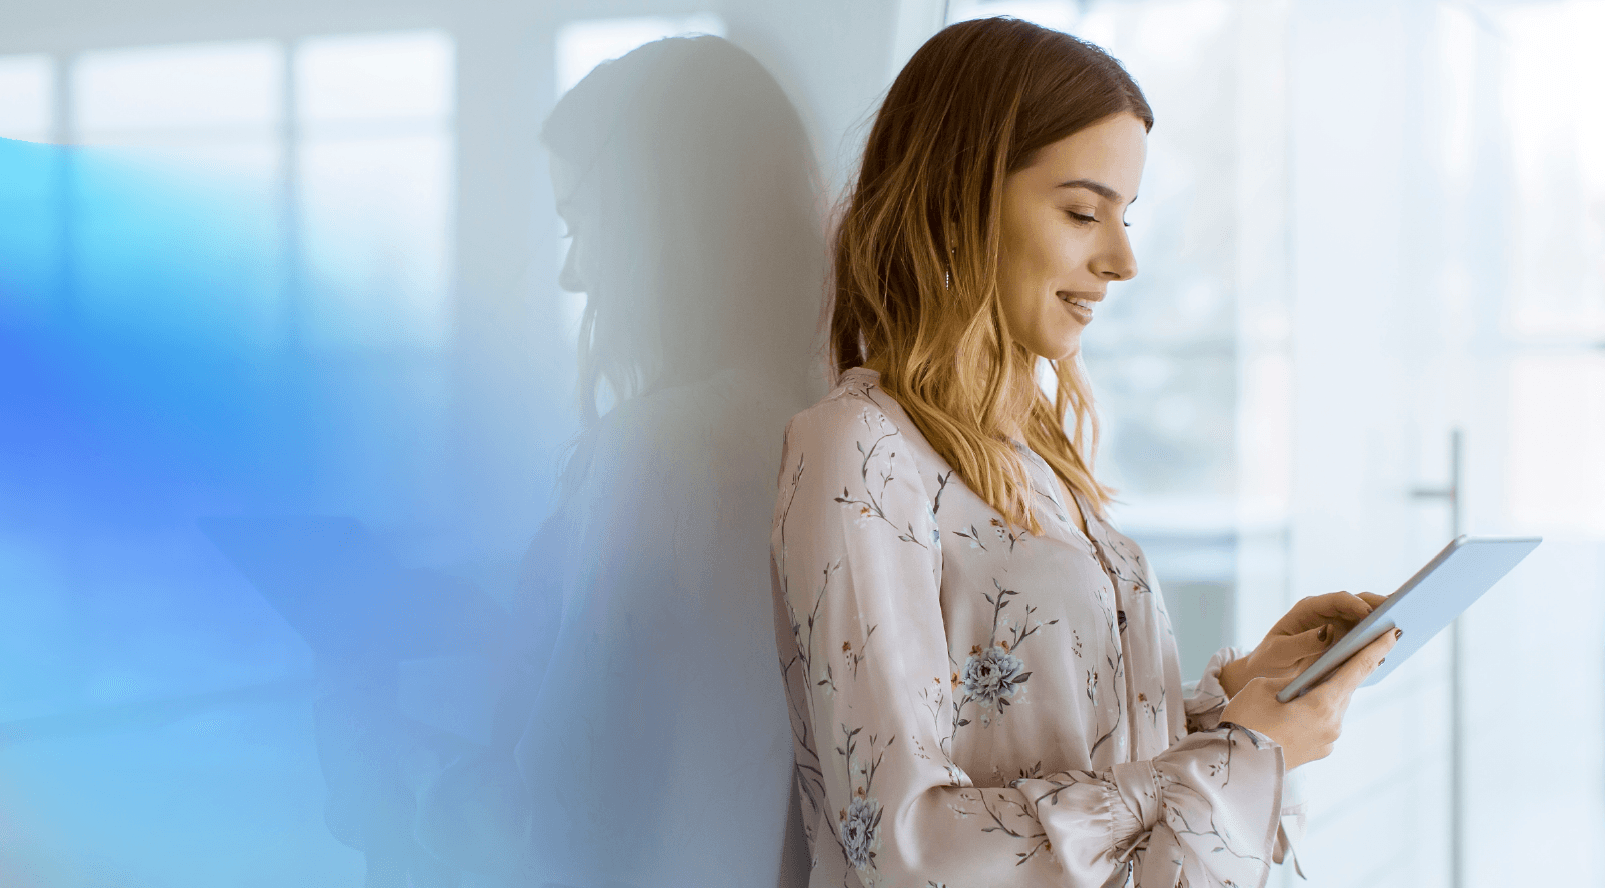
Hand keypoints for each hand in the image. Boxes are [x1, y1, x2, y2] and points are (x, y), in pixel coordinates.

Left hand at [1219, 591, 1387, 697]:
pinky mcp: (1345, 640)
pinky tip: (1394, 646)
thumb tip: (1329, 633)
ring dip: (1385, 620)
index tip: (1370, 614)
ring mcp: (1339, 625)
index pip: (1337, 600)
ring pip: (1367, 618)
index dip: (1356, 604)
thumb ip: (1302, 643)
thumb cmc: (1269, 659)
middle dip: (1380, 606)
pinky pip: (1366, 636)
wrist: (1266, 671)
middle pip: (1358, 603)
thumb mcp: (1280, 652)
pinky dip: (1379, 638)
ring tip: (1408, 627)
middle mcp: (1326, 613)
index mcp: (1308, 609)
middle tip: (1403, 612)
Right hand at [1220, 627, 1398, 769]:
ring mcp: (1328, 741)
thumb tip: (1312, 676)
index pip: (1356, 670)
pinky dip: (1319, 708)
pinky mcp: (1320, 751)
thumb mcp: (1264, 687)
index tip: (1394, 632)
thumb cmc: (1245, 722)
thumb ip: (1295, 678)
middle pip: (1346, 687)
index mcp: (1322, 705)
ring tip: (1321, 672)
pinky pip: (1325, 721)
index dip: (1376, 648)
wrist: (1237, 767)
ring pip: (1335, 705)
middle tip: (1359, 644)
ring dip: (1330, 688)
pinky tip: (1304, 702)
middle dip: (1350, 667)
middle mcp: (1333, 725)